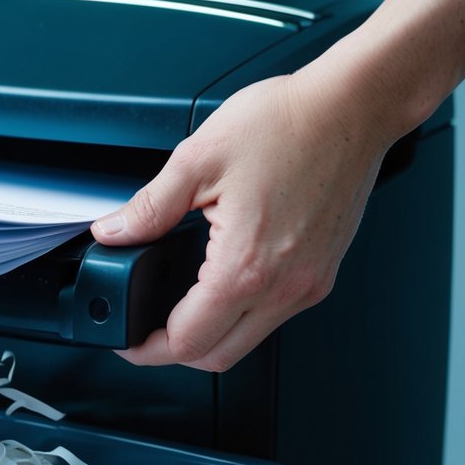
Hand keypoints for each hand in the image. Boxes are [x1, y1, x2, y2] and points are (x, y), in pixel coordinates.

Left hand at [91, 71, 393, 370]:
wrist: (351, 107)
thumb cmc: (288, 124)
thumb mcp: (197, 160)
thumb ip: (149, 207)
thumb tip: (114, 232)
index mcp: (246, 266)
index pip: (187, 341)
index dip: (145, 349)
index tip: (126, 341)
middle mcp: (284, 287)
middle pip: (217, 356)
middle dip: (173, 352)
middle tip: (143, 331)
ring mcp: (309, 284)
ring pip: (248, 341)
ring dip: (210, 335)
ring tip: (177, 307)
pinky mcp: (322, 274)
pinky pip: (273, 316)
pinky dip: (240, 315)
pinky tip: (219, 283)